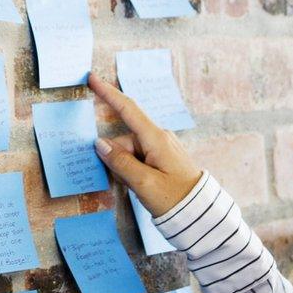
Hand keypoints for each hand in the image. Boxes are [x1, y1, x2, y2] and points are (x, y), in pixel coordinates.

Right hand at [88, 72, 203, 216]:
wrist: (200, 214)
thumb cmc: (175, 199)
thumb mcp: (143, 183)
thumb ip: (120, 162)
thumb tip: (99, 143)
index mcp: (156, 138)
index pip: (128, 109)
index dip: (108, 93)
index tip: (92, 78)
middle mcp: (159, 137)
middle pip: (124, 139)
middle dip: (116, 158)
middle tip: (126, 182)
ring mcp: (161, 147)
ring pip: (129, 152)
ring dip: (125, 168)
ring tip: (138, 188)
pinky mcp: (162, 158)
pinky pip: (138, 159)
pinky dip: (132, 171)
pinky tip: (140, 185)